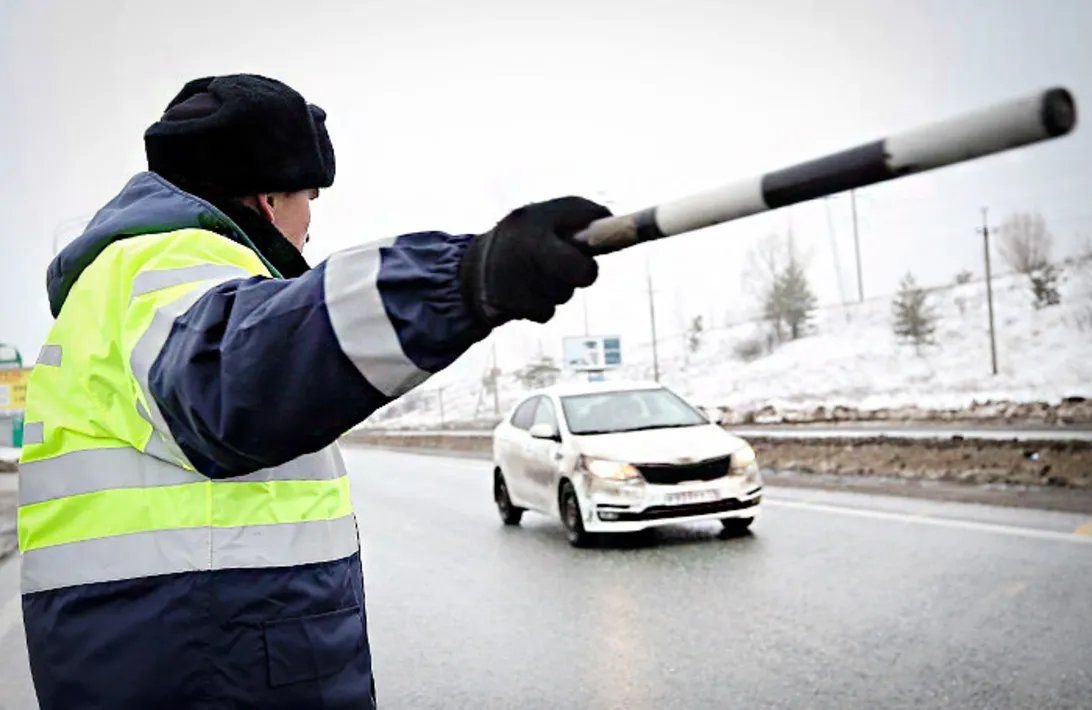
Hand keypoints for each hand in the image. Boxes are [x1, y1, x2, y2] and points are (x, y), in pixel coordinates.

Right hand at [459, 196, 610, 325]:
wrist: (470, 271)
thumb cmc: (522, 239)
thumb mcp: (544, 218)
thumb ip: (579, 216)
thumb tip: (613, 222)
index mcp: (536, 218)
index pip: (583, 222)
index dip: (607, 232)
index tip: (623, 241)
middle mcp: (524, 244)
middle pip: (583, 272)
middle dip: (582, 272)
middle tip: (566, 264)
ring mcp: (513, 275)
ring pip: (563, 293)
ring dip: (556, 288)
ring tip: (533, 274)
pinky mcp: (506, 303)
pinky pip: (546, 312)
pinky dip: (540, 306)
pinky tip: (523, 292)